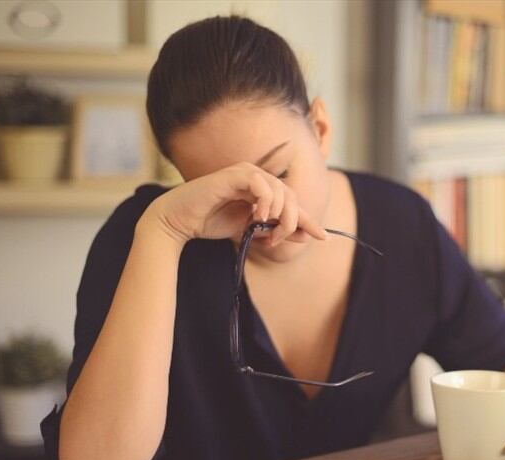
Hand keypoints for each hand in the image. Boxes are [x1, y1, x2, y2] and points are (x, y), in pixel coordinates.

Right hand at [140, 162, 327, 244]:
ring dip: (279, 215)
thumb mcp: (250, 232)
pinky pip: (262, 185)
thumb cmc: (211, 223)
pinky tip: (257, 217)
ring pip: (281, 190)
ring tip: (264, 231)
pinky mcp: (234, 174)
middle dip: (291, 222)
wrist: (179, 222)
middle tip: (276, 240)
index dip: (308, 220)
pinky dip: (265, 202)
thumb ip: (275, 231)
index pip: (292, 202)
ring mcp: (246, 173)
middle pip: (292, 196)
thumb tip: (305, 235)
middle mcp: (257, 177)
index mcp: (262, 189)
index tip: (325, 237)